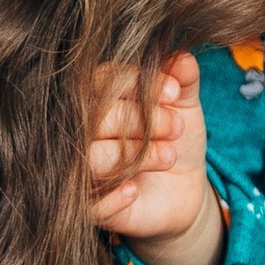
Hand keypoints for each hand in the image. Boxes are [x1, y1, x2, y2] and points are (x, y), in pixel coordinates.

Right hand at [89, 52, 222, 264]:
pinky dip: (111, 197)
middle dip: (141, 119)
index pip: (101, 79)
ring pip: (90, 157)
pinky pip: (88, 204)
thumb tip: (183, 57)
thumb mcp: (184, 105)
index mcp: (99, 96)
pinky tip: (135, 190)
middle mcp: (82, 130)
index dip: (136, 82)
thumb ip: (183, 80)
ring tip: (170, 156)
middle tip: (177, 127)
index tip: (174, 93)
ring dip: (133, 155)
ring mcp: (81, 168)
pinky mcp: (88, 207)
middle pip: (94, 117)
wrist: (184, 189)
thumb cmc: (174, 136)